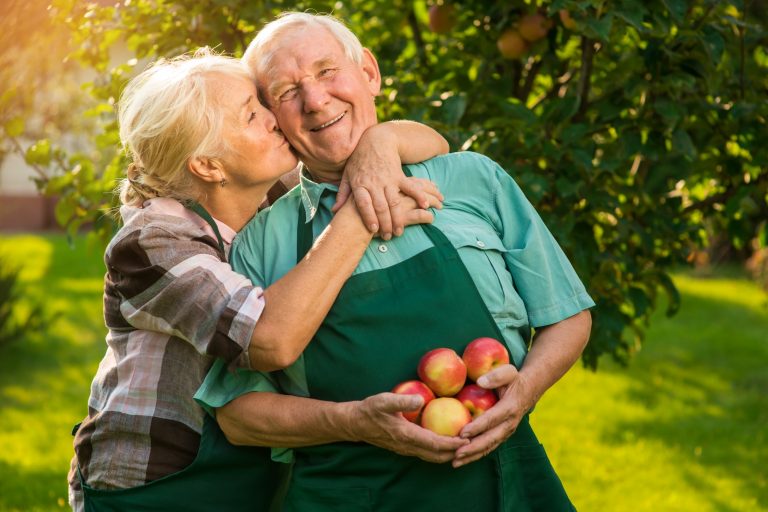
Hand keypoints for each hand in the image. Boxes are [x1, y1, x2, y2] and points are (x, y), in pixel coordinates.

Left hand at [332, 126, 442, 238]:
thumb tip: (335, 210)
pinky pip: (410, 188)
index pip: (364, 204)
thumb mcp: (348, 175)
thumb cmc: (359, 160)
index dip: (369, 217)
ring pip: (394, 202)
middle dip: (385, 224)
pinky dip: (418, 196)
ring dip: (398, 218)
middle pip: (380, 206)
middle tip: (388, 237)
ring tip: (399, 231)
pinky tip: (424, 207)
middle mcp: (374, 183)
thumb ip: (342, 194)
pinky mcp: (399, 176)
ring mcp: (388, 179)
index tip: (373, 230)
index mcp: (360, 184)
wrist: (376, 141)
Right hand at [348, 392, 467, 463]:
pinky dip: (439, 450)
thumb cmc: (369, 410)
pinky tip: (446, 439)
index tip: (468, 438)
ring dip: (448, 453)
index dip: (453, 443)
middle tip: (472, 442)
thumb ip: (402, 400)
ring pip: (432, 457)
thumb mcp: (383, 400)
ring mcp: (406, 449)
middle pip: (437, 456)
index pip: (435, 444)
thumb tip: (421, 399)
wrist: (355, 423)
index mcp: (406, 435)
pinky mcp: (405, 448)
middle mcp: (408, 446)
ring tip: (463, 443)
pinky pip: (426, 452)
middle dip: (456, 452)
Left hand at [452, 365, 535, 467]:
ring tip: (455, 462)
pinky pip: (489, 447)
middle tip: (455, 453)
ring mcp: (507, 431)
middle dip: (473, 448)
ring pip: (489, 447)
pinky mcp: (502, 435)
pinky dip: (476, 455)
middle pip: (490, 439)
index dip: (477, 427)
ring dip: (472, 456)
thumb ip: (495, 376)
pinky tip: (463, 459)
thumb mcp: (508, 372)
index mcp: (510, 408)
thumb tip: (480, 381)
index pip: (492, 419)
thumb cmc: (514, 379)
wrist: (529, 389)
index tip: (462, 433)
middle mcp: (509, 423)